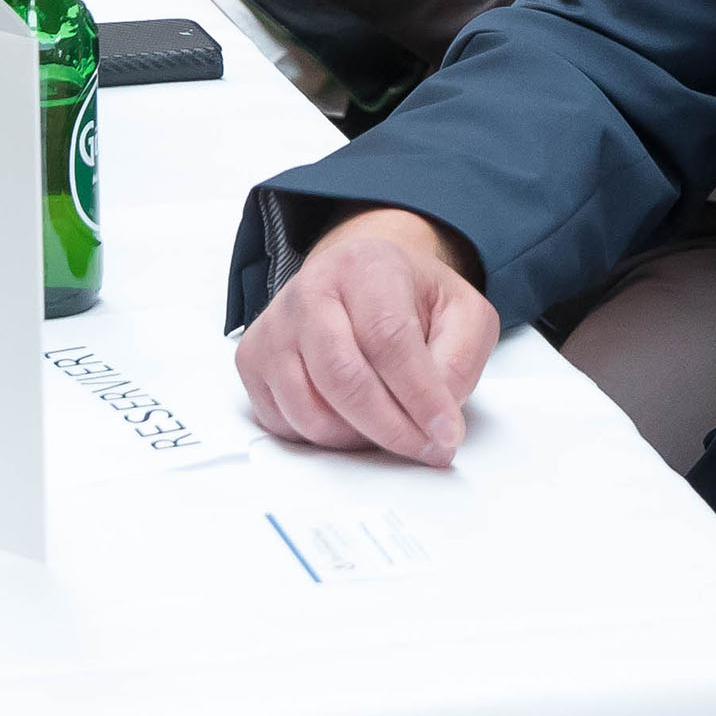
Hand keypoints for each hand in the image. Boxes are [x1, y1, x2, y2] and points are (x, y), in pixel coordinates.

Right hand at [233, 207, 496, 466]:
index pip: (389, 338)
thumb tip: (437, 417)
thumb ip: (460, 360)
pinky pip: (284, 423)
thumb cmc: (411, 301)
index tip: (446, 435)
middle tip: (426, 449)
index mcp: (366, 266)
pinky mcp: (252, 361)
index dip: (420, 395)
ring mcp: (274, 327)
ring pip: (308, 409)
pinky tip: (352, 421)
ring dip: (357, 439)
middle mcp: (309, 290)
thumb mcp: (462, 314)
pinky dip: (323, 439)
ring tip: (391, 429)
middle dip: (390, 428)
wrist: (359, 283)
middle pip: (342, 377)